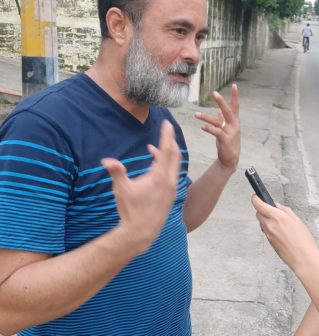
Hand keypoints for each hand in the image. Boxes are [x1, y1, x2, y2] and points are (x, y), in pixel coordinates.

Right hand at [101, 121, 180, 252]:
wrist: (141, 232)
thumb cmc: (130, 210)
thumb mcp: (121, 189)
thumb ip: (116, 172)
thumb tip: (106, 160)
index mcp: (159, 177)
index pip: (166, 150)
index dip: (166, 136)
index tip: (168, 124)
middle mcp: (169, 181)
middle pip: (174, 154)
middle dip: (170, 141)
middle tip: (168, 129)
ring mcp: (172, 188)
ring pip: (174, 164)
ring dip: (168, 153)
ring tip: (155, 147)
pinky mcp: (171, 193)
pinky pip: (172, 173)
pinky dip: (166, 164)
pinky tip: (155, 163)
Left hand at [195, 83, 239, 171]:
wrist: (230, 159)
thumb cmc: (227, 142)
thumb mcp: (226, 129)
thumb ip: (223, 119)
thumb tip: (219, 110)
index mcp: (234, 121)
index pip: (235, 106)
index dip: (235, 96)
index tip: (234, 85)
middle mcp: (234, 125)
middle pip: (227, 111)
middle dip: (220, 101)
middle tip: (214, 92)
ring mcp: (230, 133)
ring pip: (217, 122)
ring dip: (206, 117)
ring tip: (196, 114)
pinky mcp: (225, 140)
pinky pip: (216, 132)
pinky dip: (209, 129)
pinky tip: (202, 127)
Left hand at [251, 195, 318, 272]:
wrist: (303, 258)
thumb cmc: (303, 240)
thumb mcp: (296, 219)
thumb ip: (284, 210)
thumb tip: (276, 206)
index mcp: (276, 216)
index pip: (258, 204)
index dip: (256, 199)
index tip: (256, 197)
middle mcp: (269, 225)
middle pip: (258, 213)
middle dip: (262, 210)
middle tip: (271, 210)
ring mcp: (268, 234)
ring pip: (262, 223)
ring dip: (267, 220)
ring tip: (280, 223)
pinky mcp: (269, 242)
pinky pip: (266, 231)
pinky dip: (270, 229)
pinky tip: (281, 232)